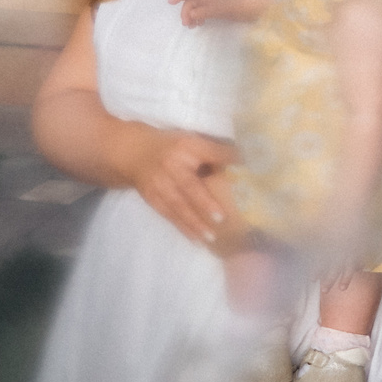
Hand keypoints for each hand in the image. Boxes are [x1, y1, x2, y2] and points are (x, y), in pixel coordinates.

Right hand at [128, 128, 238, 245]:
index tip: (246, 168)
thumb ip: (216, 153)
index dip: (226, 160)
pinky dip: (183, 227)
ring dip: (195, 223)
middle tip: (222, 218)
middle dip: (204, 203)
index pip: (210, 153)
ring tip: (212, 237)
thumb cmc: (174, 148)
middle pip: (189, 186)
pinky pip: (169, 215)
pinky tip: (197, 239)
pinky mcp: (152, 198)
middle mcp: (171, 166)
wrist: (136, 153)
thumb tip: (246, 164)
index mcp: (186, 147)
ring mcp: (159, 184)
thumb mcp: (194, 142)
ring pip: (178, 206)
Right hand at [169, 0, 245, 27]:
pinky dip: (201, 17)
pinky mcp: (220, 8)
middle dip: (186, 12)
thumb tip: (190, 15)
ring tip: (193, 26)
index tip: (170, 3)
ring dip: (193, 16)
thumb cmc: (232, 5)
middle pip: (192, 3)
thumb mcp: (215, 9)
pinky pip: (205, 11)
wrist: (251, 5)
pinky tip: (202, 23)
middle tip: (186, 25)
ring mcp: (214, 2)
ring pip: (198, 8)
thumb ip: (201, 12)